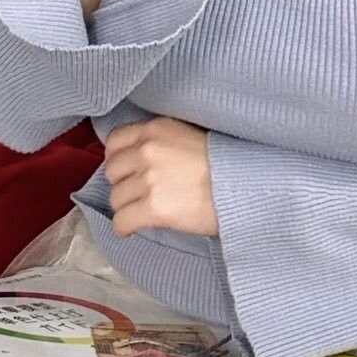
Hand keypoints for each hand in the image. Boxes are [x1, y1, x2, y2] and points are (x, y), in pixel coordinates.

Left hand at [104, 117, 218, 238]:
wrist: (244, 186)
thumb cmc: (225, 163)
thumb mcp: (190, 135)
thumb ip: (161, 140)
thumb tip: (141, 156)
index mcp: (155, 129)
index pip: (114, 142)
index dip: (118, 159)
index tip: (127, 170)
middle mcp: (147, 150)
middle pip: (112, 172)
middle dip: (123, 184)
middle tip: (139, 193)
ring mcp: (148, 179)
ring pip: (115, 199)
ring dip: (127, 207)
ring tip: (144, 211)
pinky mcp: (153, 208)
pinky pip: (121, 221)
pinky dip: (126, 228)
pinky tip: (136, 228)